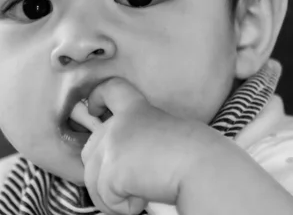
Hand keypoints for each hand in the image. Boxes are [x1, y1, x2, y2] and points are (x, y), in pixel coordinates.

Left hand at [81, 78, 216, 214]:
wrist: (201, 165)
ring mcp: (111, 144)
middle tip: (134, 183)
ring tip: (144, 191)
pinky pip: (105, 199)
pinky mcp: (110, 168)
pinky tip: (145, 198)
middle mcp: (119, 123)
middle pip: (90, 149)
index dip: (97, 97)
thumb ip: (139, 138)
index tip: (94, 107)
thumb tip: (125, 164)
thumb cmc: (196, 154)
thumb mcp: (165, 135)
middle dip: (102, 174)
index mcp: (137, 110)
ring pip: (92, 179)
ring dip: (115, 195)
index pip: (111, 90)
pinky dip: (124, 207)